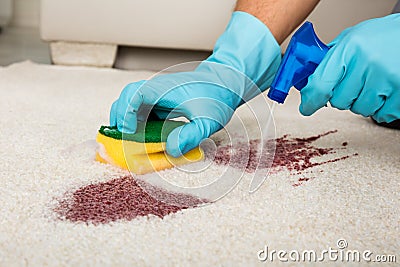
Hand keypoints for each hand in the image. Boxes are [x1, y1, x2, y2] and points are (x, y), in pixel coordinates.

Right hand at [110, 12, 280, 156]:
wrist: (225, 84)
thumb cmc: (217, 98)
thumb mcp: (208, 121)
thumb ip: (191, 135)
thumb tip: (171, 150)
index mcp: (164, 89)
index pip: (135, 94)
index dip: (126, 112)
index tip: (127, 131)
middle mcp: (158, 89)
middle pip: (128, 96)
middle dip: (119, 115)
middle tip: (118, 136)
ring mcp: (159, 94)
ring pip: (133, 102)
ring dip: (127, 119)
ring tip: (127, 139)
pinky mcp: (163, 101)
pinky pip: (144, 109)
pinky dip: (138, 122)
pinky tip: (142, 136)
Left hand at [299, 14, 399, 122]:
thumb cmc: (385, 36)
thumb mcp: (353, 39)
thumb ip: (331, 59)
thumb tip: (309, 82)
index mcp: (350, 48)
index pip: (320, 85)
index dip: (310, 100)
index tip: (307, 107)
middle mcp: (368, 62)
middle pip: (339, 101)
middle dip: (343, 96)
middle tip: (356, 81)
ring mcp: (387, 79)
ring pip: (360, 109)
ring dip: (363, 101)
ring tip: (374, 82)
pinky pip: (381, 114)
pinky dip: (382, 107)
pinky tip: (386, 89)